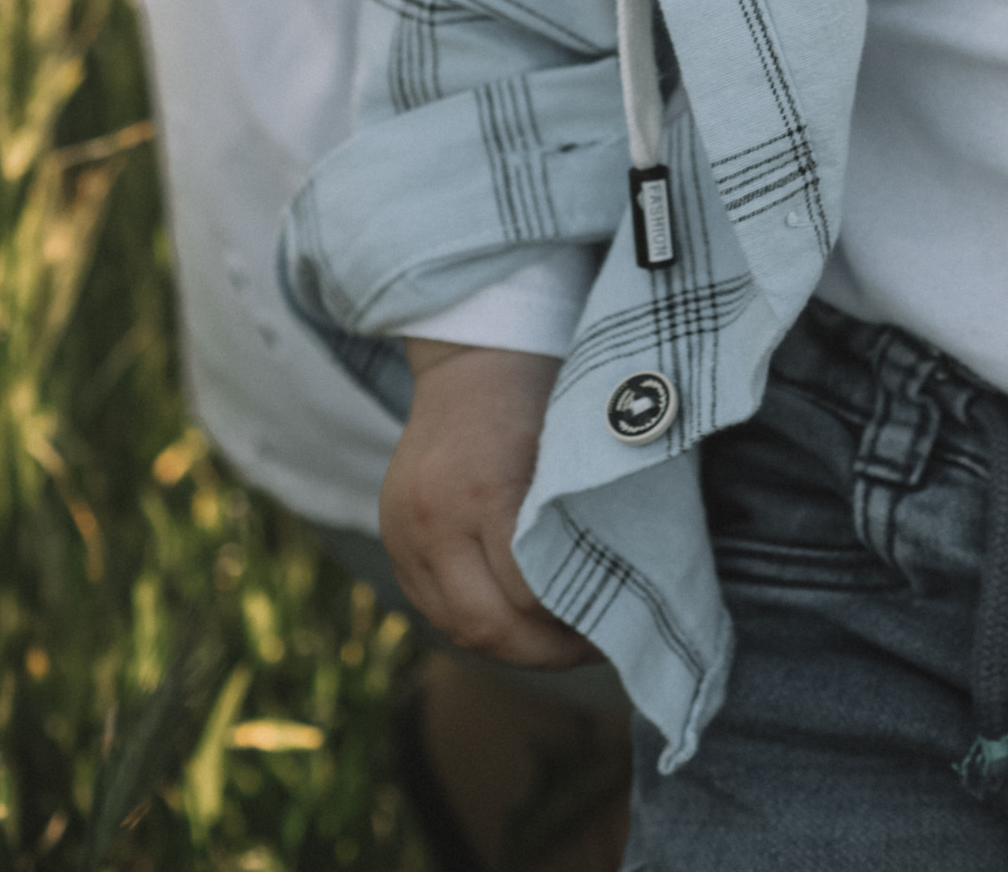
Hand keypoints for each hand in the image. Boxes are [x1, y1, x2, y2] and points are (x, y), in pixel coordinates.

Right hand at [382, 343, 598, 669]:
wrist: (472, 353)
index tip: (615, 625)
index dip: (575, 625)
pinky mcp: (391, 534)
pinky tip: (513, 620)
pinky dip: (472, 621)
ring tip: (555, 643)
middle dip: (544, 654)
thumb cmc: (539, 392)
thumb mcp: (568, 450)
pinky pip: (431, 605)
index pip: (530, 599)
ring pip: (455, 626)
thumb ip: (577, 520)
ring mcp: (404, 530)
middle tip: (591, 648)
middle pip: (486, 627)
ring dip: (508, 646)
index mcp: (485, 493)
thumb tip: (615, 591)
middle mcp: (434, 520)